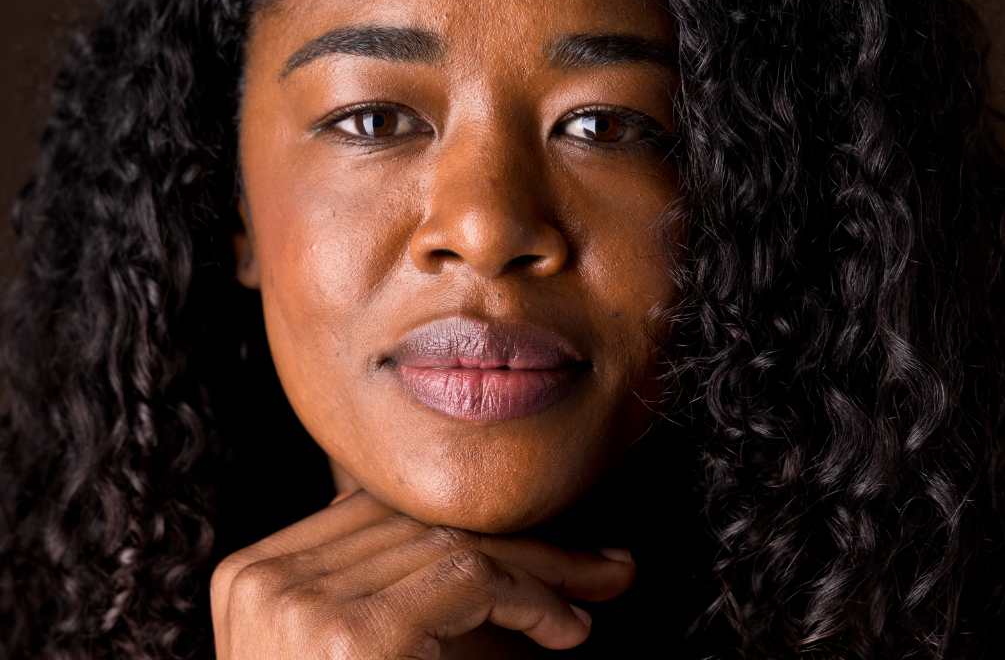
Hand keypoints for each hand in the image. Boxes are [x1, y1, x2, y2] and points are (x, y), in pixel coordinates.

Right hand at [211, 490, 634, 658]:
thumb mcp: (347, 651)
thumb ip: (374, 587)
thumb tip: (460, 540)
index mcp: (251, 577)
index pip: (378, 514)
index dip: (464, 522)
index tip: (531, 543)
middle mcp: (265, 578)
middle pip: (417, 522)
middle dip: (515, 538)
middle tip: (597, 561)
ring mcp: (301, 602)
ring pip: (454, 543)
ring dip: (541, 567)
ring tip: (594, 589)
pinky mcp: (354, 634)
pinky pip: (472, 576)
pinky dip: (534, 596)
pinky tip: (566, 628)